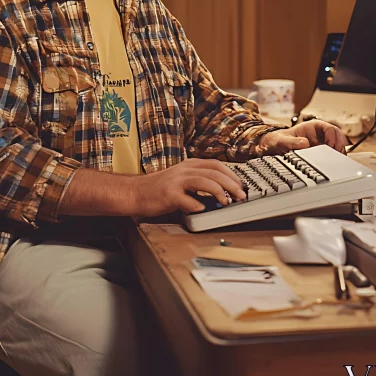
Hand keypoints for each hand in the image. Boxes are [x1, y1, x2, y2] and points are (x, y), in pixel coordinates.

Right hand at [130, 158, 245, 215]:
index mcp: (189, 165)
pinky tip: (203, 210)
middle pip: (214, 172)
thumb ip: (198, 183)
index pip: (216, 165)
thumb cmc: (158, 189)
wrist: (134, 192)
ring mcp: (176, 181)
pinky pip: (187, 200)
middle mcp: (184, 170)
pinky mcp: (168, 194)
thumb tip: (221, 193)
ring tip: (227, 202)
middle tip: (241, 195)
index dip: (231, 175)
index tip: (241, 186)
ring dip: (220, 192)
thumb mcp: (181, 180)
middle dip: (231, 183)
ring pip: (205, 181)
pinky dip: (198, 205)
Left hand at [256, 120, 347, 155]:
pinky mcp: (319, 154)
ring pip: (336, 146)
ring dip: (339, 154)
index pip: (329, 128)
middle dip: (339, 146)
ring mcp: (320, 144)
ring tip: (337, 163)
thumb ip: (291, 142)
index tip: (331, 147)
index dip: (333, 137)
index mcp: (312, 127)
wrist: (271, 148)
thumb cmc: (276, 140)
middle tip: (338, 157)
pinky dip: (334, 160)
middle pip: (337, 137)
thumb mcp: (281, 141)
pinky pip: (331, 155)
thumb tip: (305, 143)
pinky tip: (333, 166)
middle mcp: (318, 135)